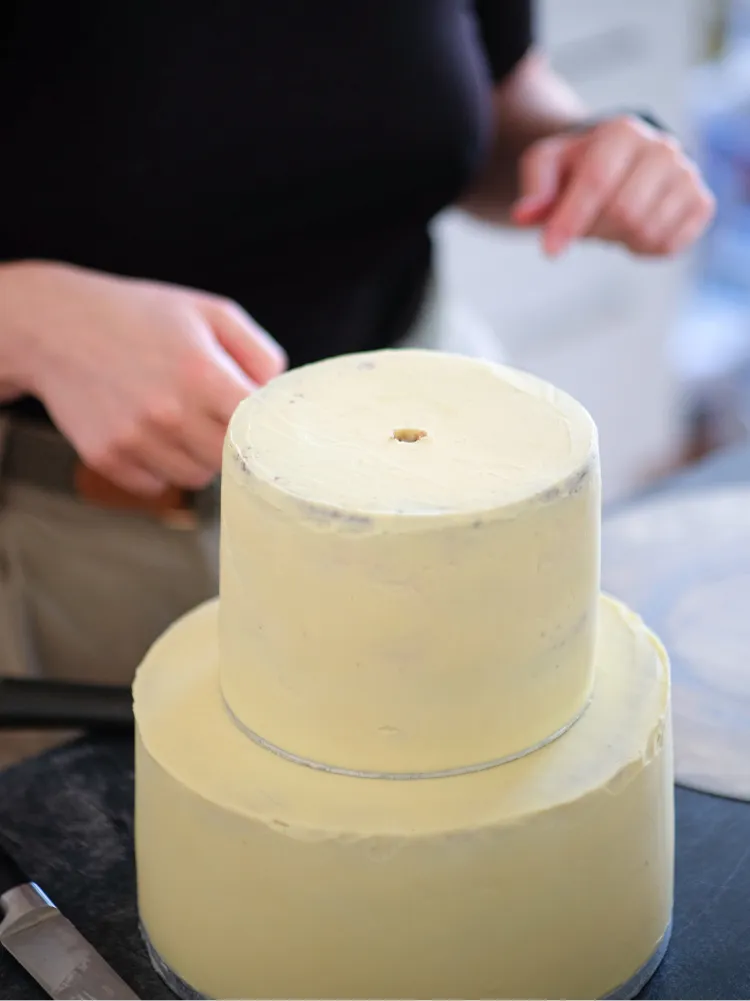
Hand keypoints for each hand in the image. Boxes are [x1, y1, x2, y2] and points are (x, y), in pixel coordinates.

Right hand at [1, 261, 286, 494]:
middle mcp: (169, 412)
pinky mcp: (107, 458)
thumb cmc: (141, 316)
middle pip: (230, 460)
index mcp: (202, 374)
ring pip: (196, 478)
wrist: (56, 325)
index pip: (260, 430)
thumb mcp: (210, 313)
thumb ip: (259, 353)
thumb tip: (279, 398)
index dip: (268, 430)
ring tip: (178, 419)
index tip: (266, 425)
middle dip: (231, 442)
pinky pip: (156, 485)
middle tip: (215, 416)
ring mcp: (135, 440)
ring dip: (197, 457)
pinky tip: (147, 431)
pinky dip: (159, 467)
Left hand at [511, 115, 714, 256]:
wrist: (622, 164)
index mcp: (622, 132)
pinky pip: (667, 245)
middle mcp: (662, 148)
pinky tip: (633, 231)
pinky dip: (642, 249)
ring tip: (610, 221)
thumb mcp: (548, 165)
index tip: (549, 250)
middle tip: (585, 223)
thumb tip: (524, 215)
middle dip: (594, 229)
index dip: (571, 219)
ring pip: (645, 231)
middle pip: (623, 211)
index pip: (597, 181)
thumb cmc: (579, 167)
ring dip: (617, 239)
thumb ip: (535, 186)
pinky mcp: (701, 203)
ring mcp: (687, 175)